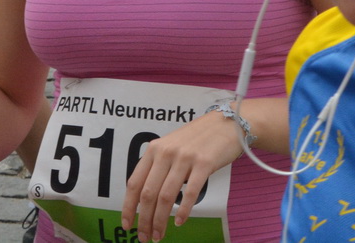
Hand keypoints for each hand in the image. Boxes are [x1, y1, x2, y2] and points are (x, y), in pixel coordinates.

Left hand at [121, 110, 239, 241]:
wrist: (227, 122)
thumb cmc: (198, 138)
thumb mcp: (172, 147)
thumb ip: (158, 166)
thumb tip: (146, 199)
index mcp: (154, 149)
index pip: (134, 183)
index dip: (128, 207)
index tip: (127, 225)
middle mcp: (166, 152)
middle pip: (148, 193)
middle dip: (144, 220)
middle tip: (145, 238)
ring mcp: (185, 158)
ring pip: (166, 196)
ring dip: (160, 220)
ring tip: (159, 235)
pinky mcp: (204, 163)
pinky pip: (190, 192)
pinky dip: (183, 210)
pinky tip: (180, 222)